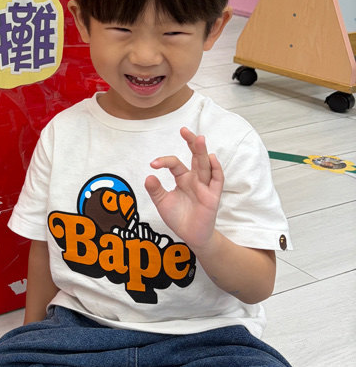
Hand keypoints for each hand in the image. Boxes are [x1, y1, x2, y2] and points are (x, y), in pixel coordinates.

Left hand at [144, 127, 223, 249]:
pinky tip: (212, 158)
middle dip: (191, 143)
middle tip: (184, 130)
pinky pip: (217, 180)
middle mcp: (195, 179)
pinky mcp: (213, 196)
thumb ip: (155, 190)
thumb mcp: (162, 203)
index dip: (164, 161)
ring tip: (199, 138)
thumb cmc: (179, 218)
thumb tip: (148, 176)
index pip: (175, 163)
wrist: (190, 236)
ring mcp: (205, 186)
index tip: (153, 164)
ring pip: (205, 166)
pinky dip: (216, 169)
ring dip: (203, 152)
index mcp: (183, 178)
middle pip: (195, 157)